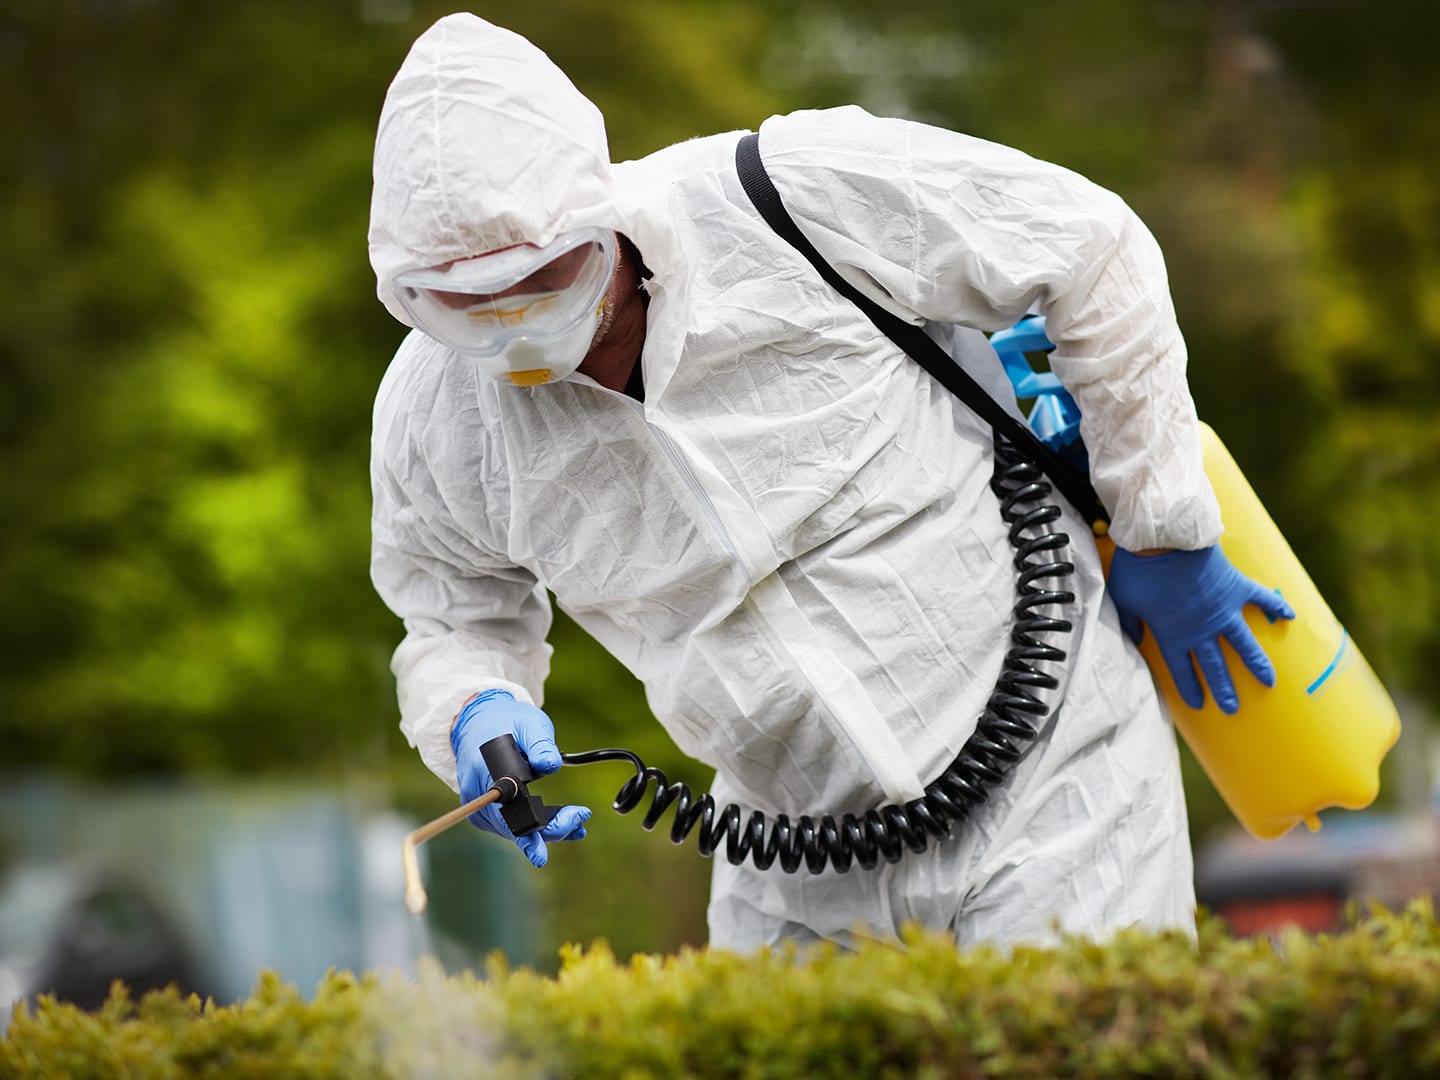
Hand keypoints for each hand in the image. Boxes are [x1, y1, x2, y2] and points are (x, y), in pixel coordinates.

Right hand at [450, 690, 590, 866]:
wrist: (478, 721)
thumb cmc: (505, 721)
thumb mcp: (528, 723)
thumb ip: (540, 744)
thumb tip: (550, 766)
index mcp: (484, 775)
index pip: (506, 815)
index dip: (529, 836)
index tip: (542, 855)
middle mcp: (477, 798)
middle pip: (515, 829)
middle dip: (551, 829)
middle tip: (580, 816)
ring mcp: (480, 808)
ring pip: (517, 831)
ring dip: (549, 829)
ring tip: (578, 819)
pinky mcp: (488, 812)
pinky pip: (514, 826)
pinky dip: (539, 826)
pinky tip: (564, 822)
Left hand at [1107, 544, 1294, 713]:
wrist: (1164, 538)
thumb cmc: (1139, 568)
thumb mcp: (1124, 601)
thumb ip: (1131, 625)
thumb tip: (1134, 640)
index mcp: (1173, 635)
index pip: (1183, 670)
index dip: (1191, 688)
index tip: (1200, 705)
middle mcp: (1202, 629)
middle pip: (1216, 667)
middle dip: (1225, 690)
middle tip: (1233, 709)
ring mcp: (1224, 610)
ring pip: (1244, 645)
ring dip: (1257, 664)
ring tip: (1270, 682)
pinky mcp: (1237, 588)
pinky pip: (1262, 600)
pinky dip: (1276, 607)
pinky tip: (1290, 617)